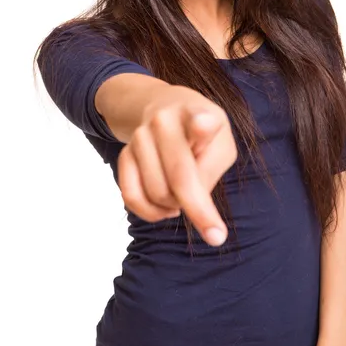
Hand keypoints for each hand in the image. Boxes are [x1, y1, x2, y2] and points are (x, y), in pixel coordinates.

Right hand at [117, 85, 237, 246]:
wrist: (166, 108)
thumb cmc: (203, 134)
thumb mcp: (221, 142)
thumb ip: (211, 167)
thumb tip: (191, 197)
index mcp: (197, 112)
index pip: (198, 118)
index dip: (201, 125)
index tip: (204, 125)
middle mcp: (164, 120)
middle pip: (179, 175)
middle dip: (198, 210)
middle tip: (216, 236)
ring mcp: (140, 136)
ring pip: (158, 192)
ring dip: (175, 206)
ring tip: (185, 197)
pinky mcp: (124, 154)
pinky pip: (132, 196)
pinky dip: (151, 213)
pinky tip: (167, 209)